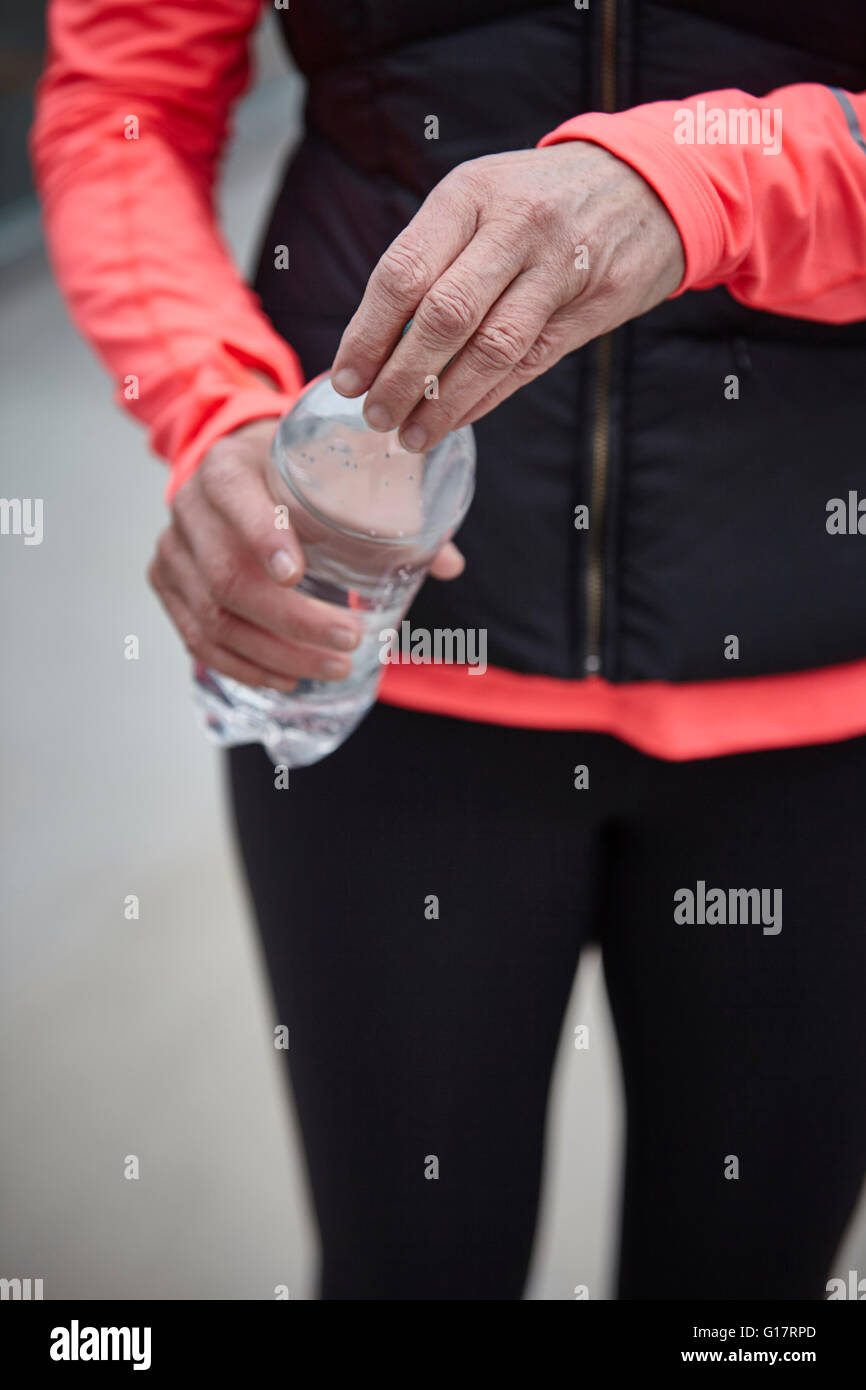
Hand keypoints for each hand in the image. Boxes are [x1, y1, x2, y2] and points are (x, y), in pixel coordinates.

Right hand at [149, 419, 464, 688]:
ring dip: (276, 655)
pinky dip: (244, 666)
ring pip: (214, 619)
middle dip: (292, 620)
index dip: (263, 537)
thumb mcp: (329, 470)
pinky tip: (286, 679)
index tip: (298, 573)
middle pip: (228, 578)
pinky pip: (198, 640)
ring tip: (332, 668)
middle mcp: (189, 508)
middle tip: (348, 641)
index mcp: (227, 467)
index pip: (236, 499)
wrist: (231, 466)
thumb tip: (450, 565)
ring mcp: (172, 552)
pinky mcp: (167, 586)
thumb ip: (390, 509)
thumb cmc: (291, 471)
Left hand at [331, 142, 684, 449]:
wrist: (647, 184)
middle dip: (401, 377)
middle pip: (444, 316)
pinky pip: (528, 364)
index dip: (368, 334)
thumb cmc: (537, 201)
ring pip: (490, 349)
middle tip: (374, 416)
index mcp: (470, 195)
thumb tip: (373, 343)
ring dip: (443, 402)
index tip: (346, 379)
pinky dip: (485, 399)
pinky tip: (455, 420)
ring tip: (410, 434)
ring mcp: (559, 267)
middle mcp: (515, 226)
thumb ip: (433, 259)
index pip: (404, 273)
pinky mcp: (592, 306)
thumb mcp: (481, 201)